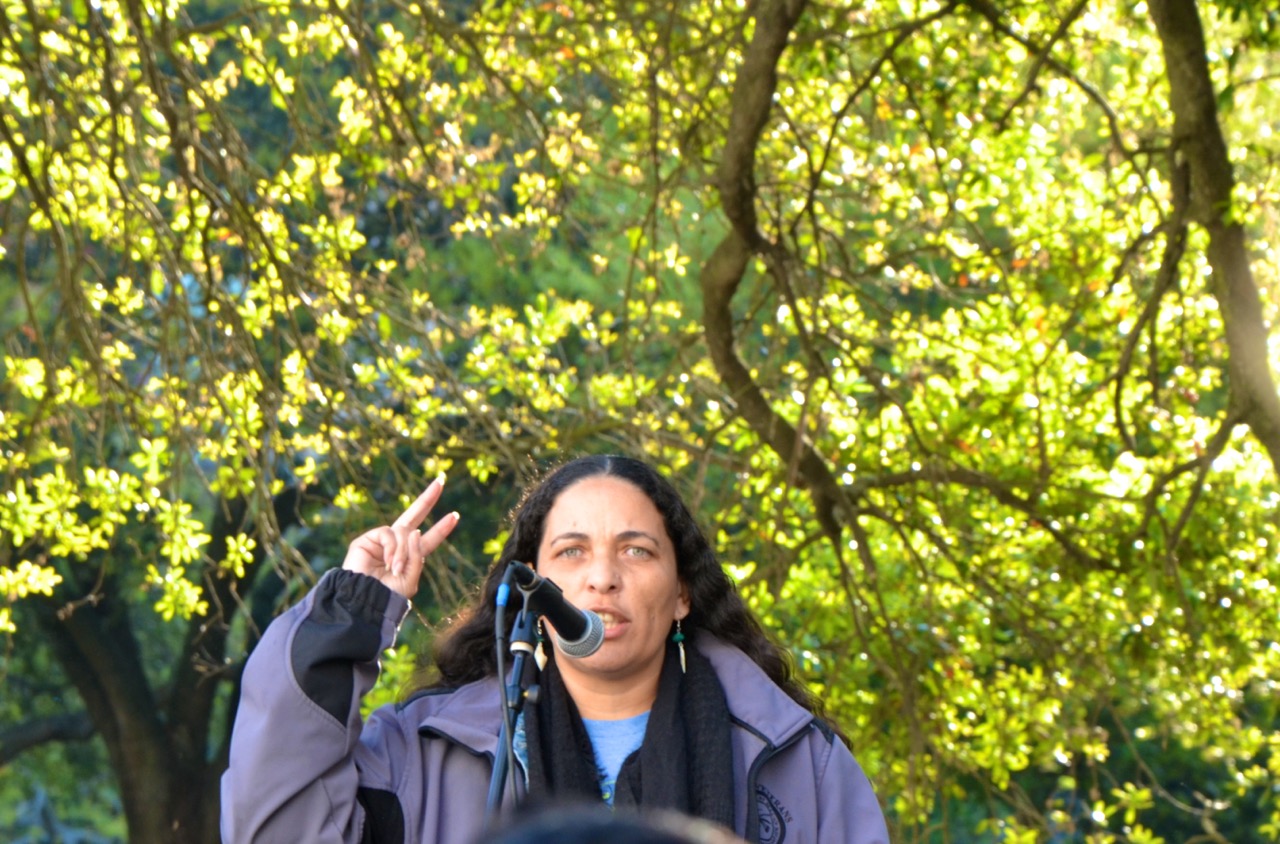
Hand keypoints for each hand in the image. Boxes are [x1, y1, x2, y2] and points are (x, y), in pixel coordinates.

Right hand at [342, 474, 458, 598]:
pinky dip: (393, 548)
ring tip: (396, 569)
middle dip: (427, 498)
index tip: (456, 516)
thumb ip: (417, 556)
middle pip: (414, 516)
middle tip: (440, 481)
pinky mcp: (366, 540)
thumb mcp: (410, 579)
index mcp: (410, 557)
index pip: (428, 539)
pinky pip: (388, 533)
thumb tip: (416, 530)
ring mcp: (381, 541)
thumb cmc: (387, 596)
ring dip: (403, 552)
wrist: (364, 602)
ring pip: (403, 532)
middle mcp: (396, 546)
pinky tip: (389, 562)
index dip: (441, 528)